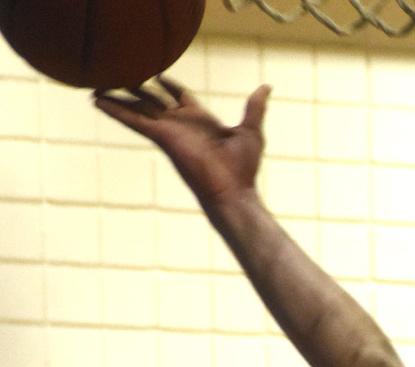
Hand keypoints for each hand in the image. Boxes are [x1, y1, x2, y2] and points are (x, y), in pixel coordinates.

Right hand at [94, 76, 270, 210]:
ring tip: (95, 86)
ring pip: (138, 107)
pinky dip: (116, 111)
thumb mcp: (251, 131)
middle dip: (136, 87)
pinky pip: (134, 121)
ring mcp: (169, 130)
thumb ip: (254, 108)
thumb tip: (266, 88)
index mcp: (201, 120)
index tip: (158, 74)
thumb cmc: (244, 168)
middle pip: (153, 99)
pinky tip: (98, 102)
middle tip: (118, 74)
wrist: (234, 191)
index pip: (180, 96)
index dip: (170, 84)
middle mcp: (182, 124)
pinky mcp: (162, 138)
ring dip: (118, 97)